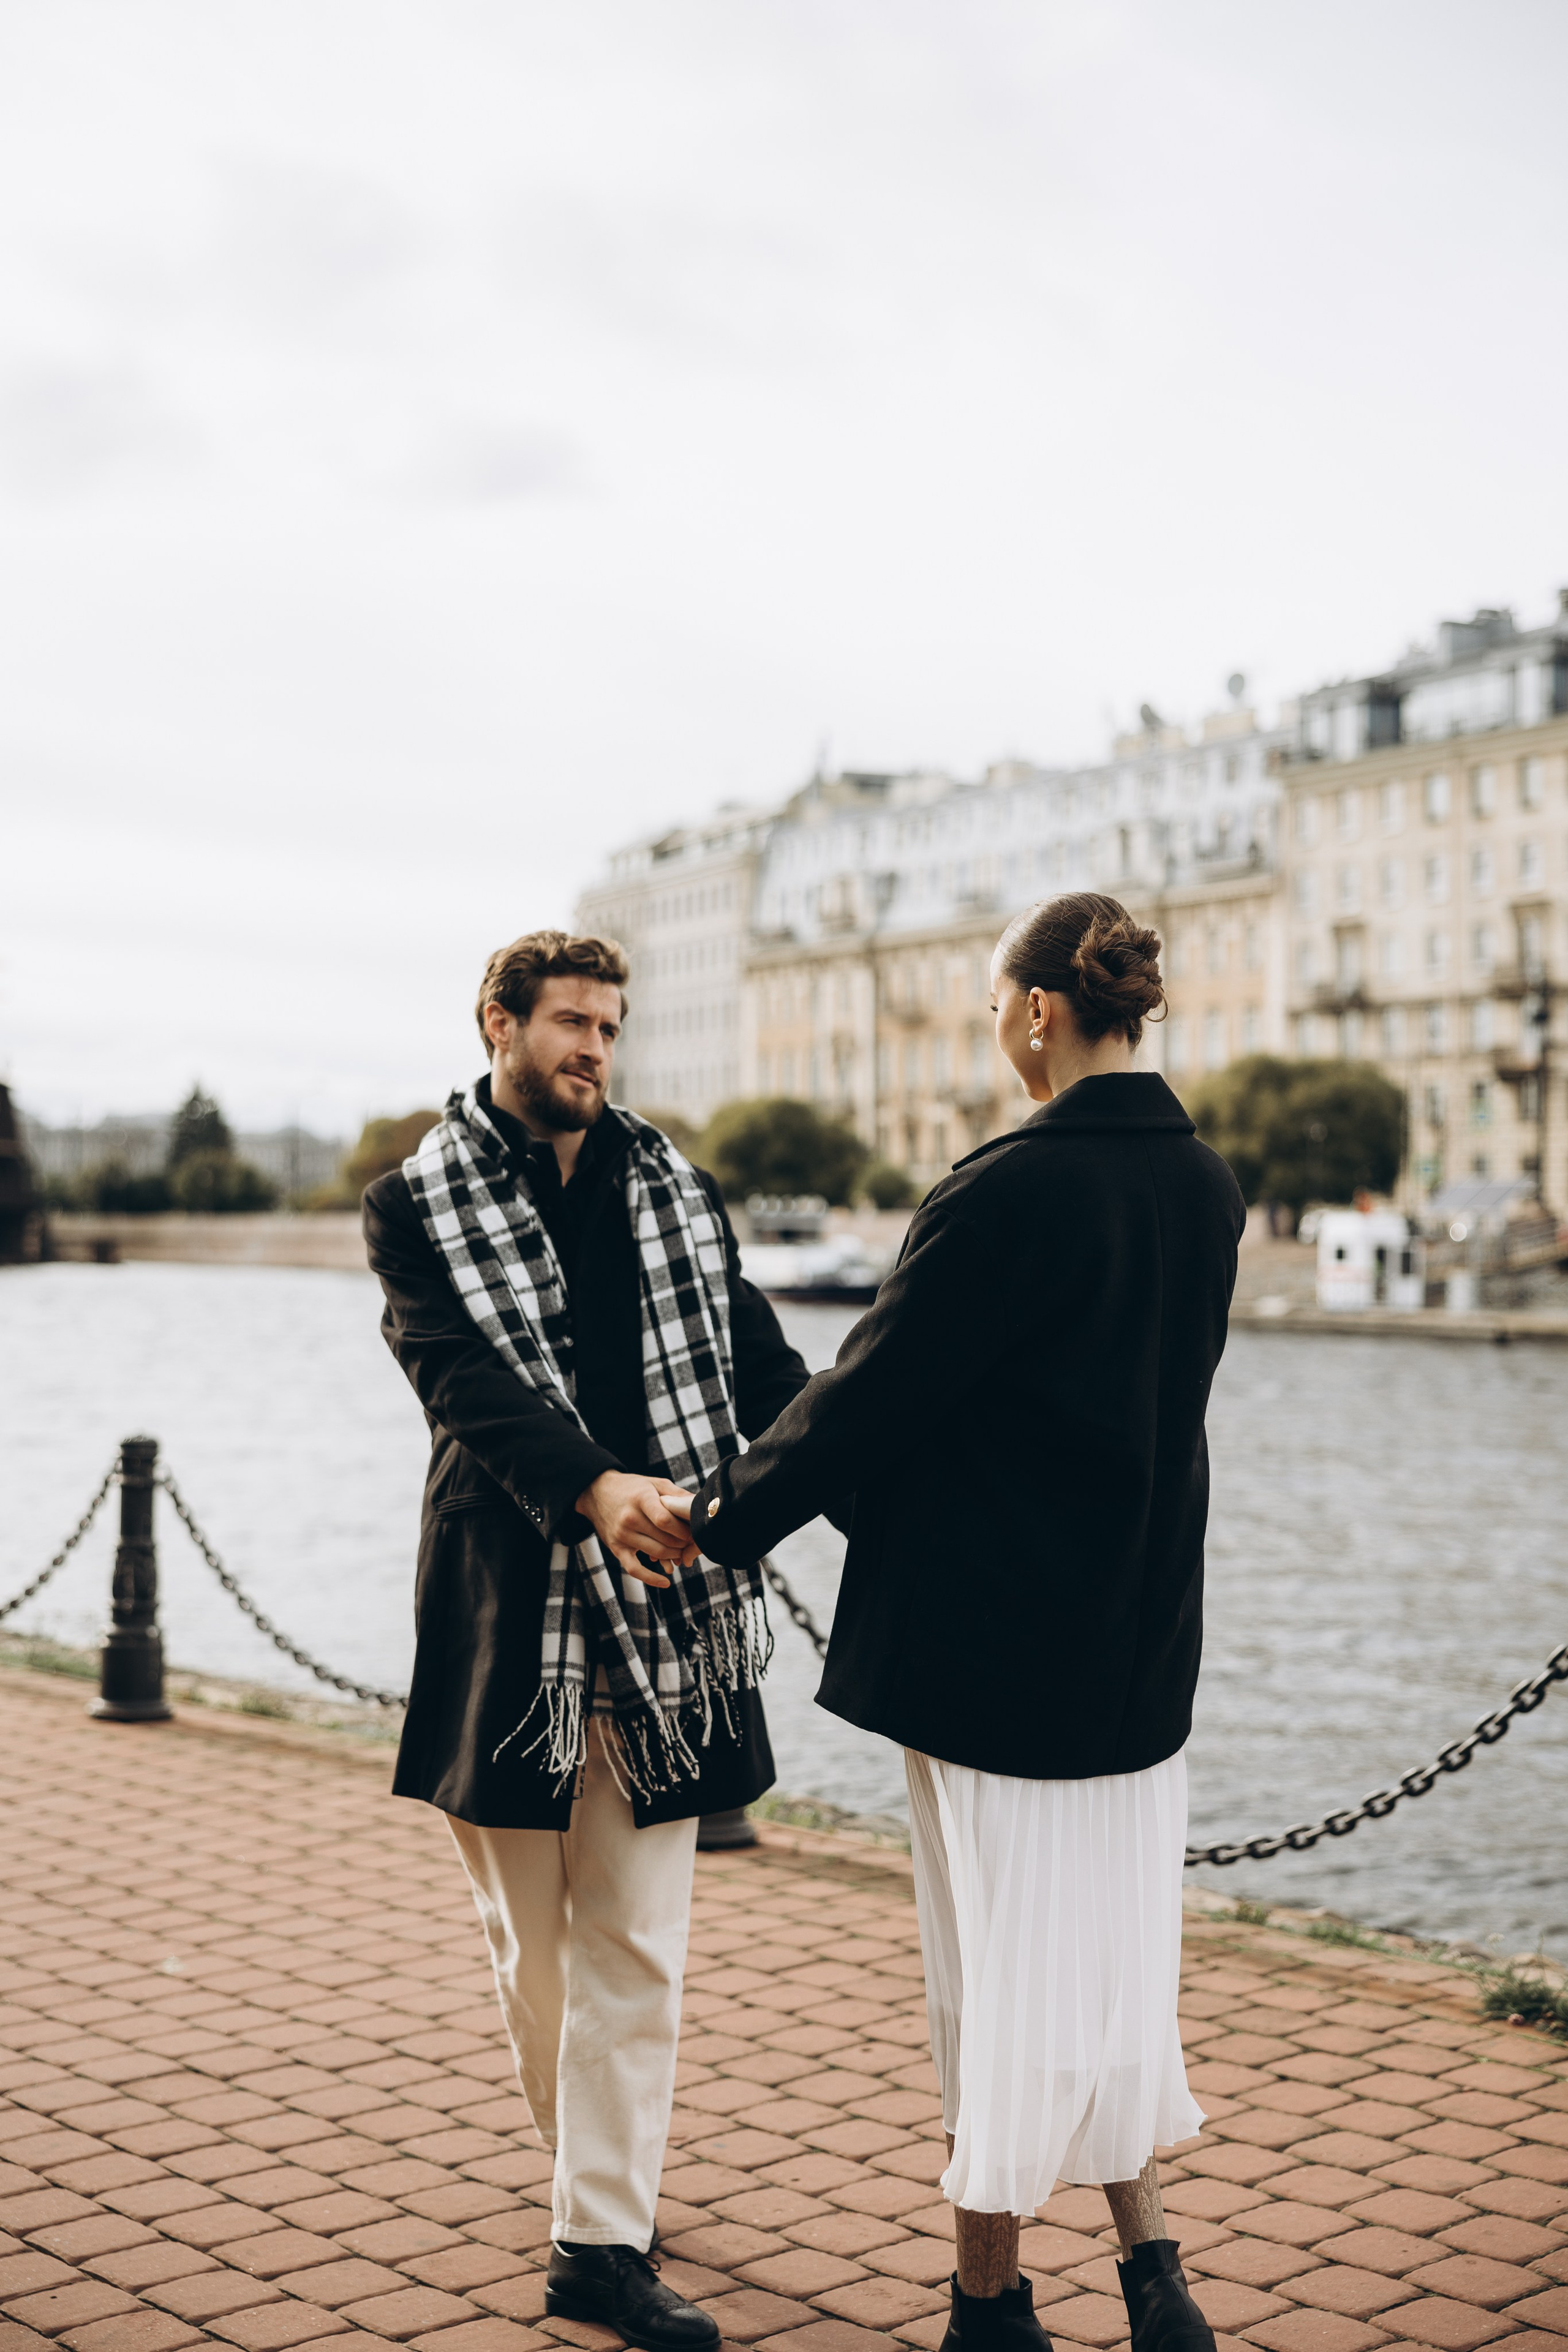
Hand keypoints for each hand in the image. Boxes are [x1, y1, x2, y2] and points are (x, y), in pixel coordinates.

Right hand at [575, 1471, 698, 1588]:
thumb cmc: (631, 1487)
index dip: (684, 1529)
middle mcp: (629, 1518)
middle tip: (692, 1543)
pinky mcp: (616, 1549)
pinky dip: (651, 1578)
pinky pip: (634, 1569)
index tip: (693, 1530)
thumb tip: (700, 1506)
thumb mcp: (653, 1483)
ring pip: (656, 1553)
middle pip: (664, 1539)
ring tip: (682, 1552)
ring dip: (674, 1555)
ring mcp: (622, 1535)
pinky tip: (666, 1582)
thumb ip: (677, 1494)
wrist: (596, 1493)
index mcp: (641, 1499)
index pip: (666, 1520)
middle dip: (683, 1543)